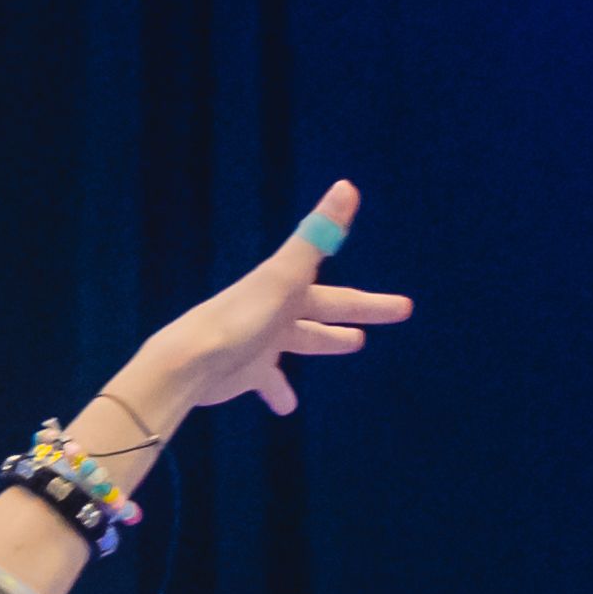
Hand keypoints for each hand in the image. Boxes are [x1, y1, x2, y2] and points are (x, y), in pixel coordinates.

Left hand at [127, 179, 414, 423]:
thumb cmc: (238, 319)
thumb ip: (316, 237)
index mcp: (286, 291)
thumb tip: (347, 185)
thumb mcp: (283, 277)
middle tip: (399, 311)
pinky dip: (278, 393)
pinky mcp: (243, 373)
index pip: (337, 295)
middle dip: (358, 312)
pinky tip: (287, 407)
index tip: (404, 306)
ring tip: (354, 344)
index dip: (369, 302)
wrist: (188, 363)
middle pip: (323, 313)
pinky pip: (267, 383)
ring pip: (299, 341)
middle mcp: (275, 313)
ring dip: (323, 341)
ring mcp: (259, 344)